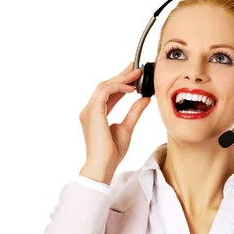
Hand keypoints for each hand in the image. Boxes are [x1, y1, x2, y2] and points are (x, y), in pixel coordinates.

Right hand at [79, 62, 150, 183]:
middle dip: (121, 75)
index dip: (121, 82)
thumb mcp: (127, 128)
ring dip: (121, 79)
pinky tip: (131, 88)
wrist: (103, 165)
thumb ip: (134, 112)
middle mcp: (90, 110)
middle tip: (135, 67)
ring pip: (104, 86)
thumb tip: (145, 99)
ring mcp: (89, 111)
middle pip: (105, 86)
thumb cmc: (112, 153)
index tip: (133, 75)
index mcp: (96, 114)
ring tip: (136, 75)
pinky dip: (118, 87)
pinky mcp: (92, 112)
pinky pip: (105, 92)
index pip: (108, 93)